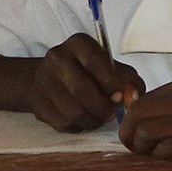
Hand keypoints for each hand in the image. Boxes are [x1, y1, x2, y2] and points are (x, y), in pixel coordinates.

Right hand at [27, 33, 141, 131]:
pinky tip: (83, 119)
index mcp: (78, 43)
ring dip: (93, 121)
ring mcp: (43, 80)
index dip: (111, 83)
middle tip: (112, 113)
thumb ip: (127, 79)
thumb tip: (133, 96)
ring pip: (73, 111)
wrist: (51, 78)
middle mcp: (57, 57)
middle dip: (103, 108)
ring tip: (99, 117)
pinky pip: (63, 123)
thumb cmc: (88, 72)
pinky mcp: (37, 102)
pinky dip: (79, 126)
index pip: (95, 61)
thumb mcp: (110, 67)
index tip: (120, 96)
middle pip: (82, 89)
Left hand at [120, 74, 171, 158]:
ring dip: (143, 149)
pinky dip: (162, 157)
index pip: (142, 101)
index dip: (134, 121)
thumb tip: (152, 117)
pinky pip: (165, 150)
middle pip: (136, 116)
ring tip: (153, 155)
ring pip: (145, 133)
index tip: (140, 134)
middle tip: (138, 149)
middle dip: (130, 136)